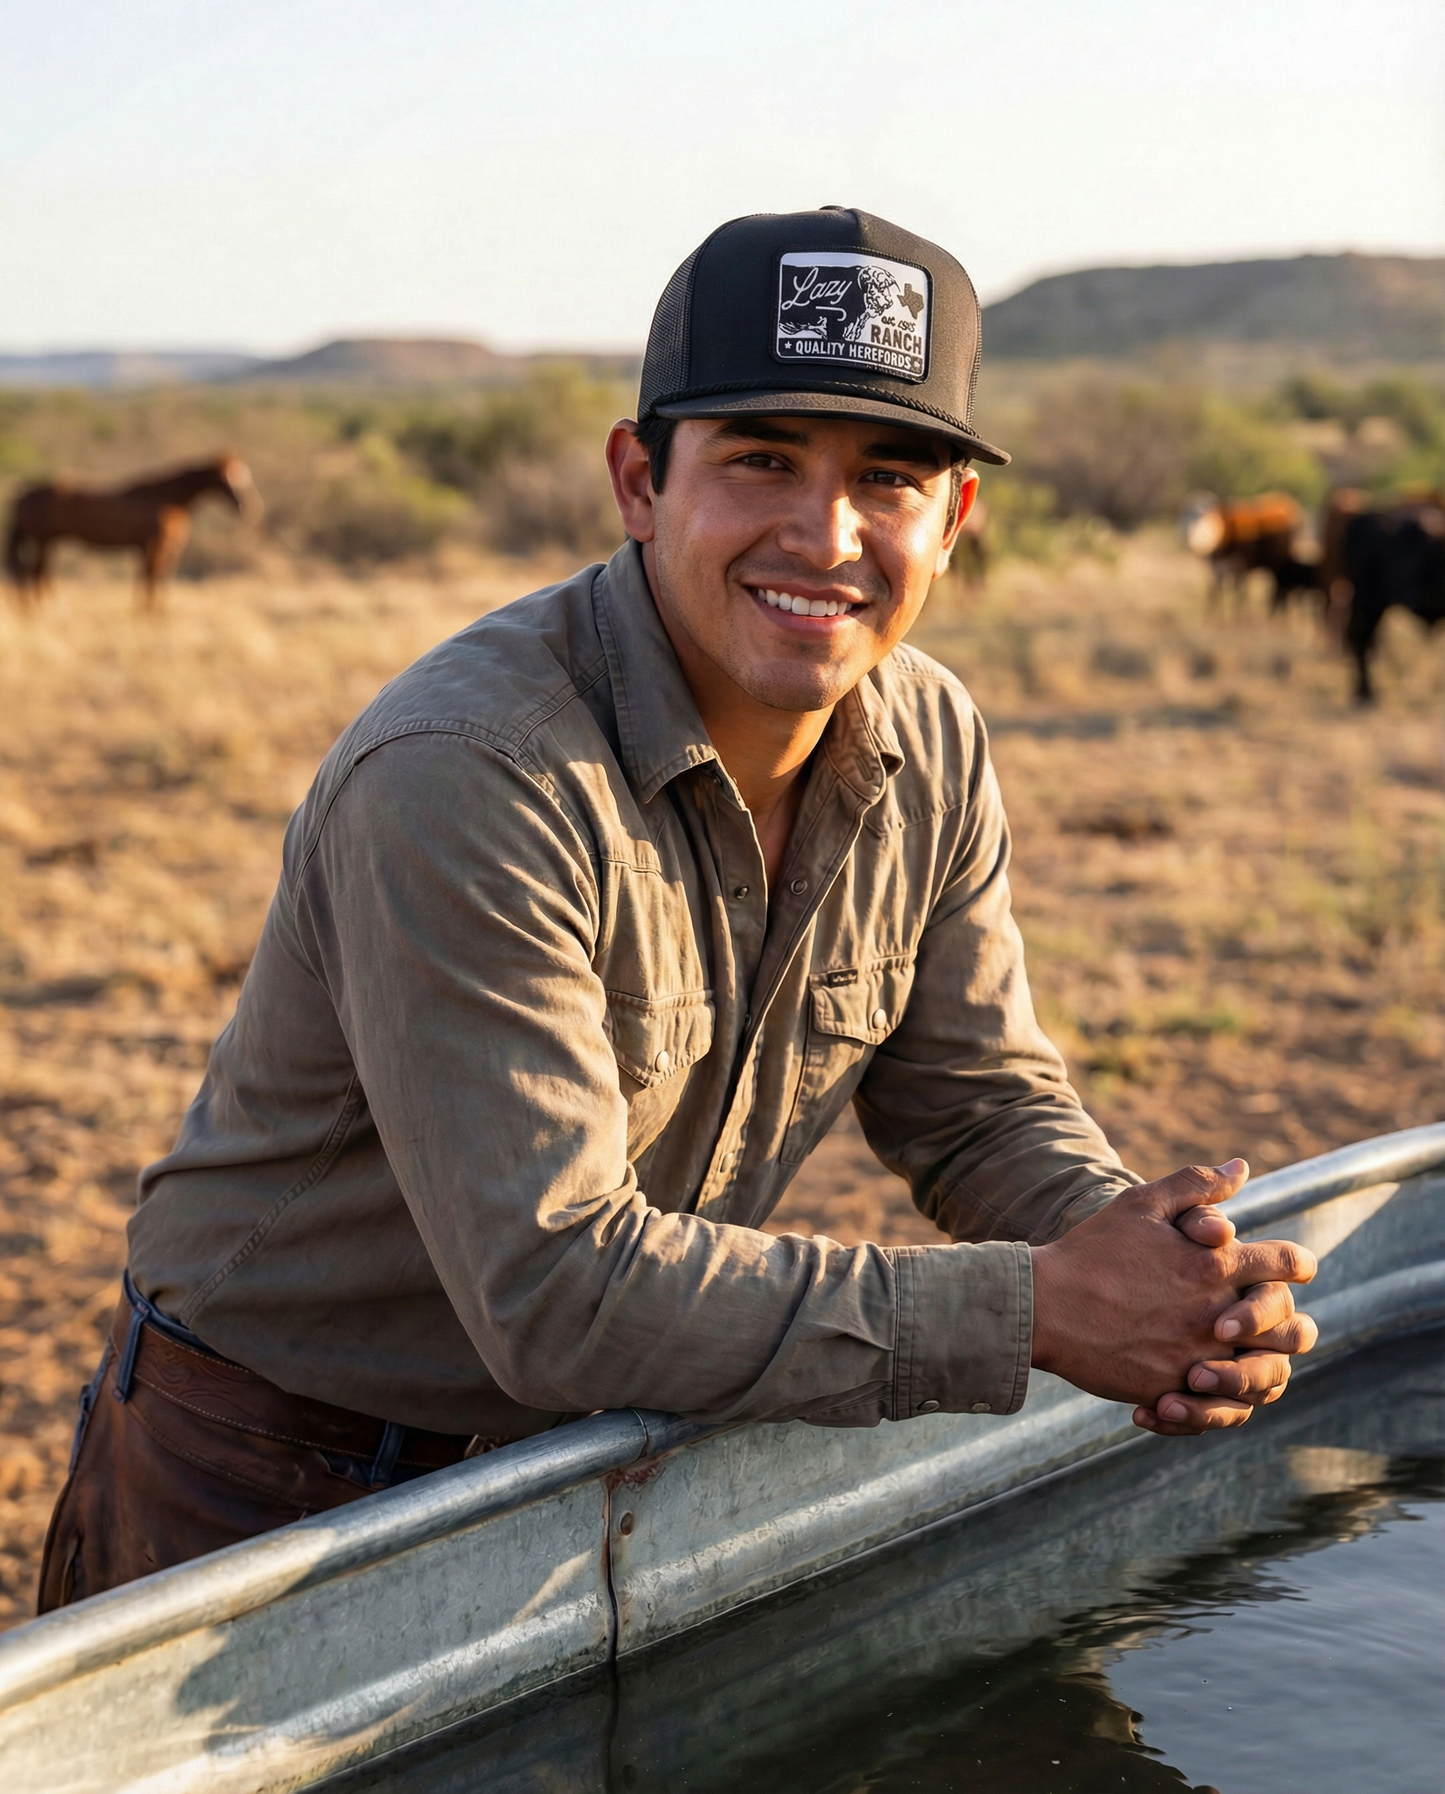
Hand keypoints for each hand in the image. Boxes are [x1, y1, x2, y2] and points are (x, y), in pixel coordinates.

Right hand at [1030, 1159, 1317, 1436]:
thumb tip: (1242, 1167)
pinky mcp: (1171, 1391)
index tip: (1297, 1268)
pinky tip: (1203, 1387)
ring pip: (1264, 1377)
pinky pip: (1219, 1409)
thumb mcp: (1140, 1204)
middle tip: (1278, 1322)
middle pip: (1291, 1329)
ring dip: (1264, 1368)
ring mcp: (1196, 1358)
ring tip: (1244, 1359)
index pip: (1287, 1264)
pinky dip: (1220, 1403)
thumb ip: (1196, 1185)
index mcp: (1214, 1265)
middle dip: (1292, 1324)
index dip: (1299, 1264)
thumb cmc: (1090, 1251)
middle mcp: (1215, 1314)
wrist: (1041, 1306)